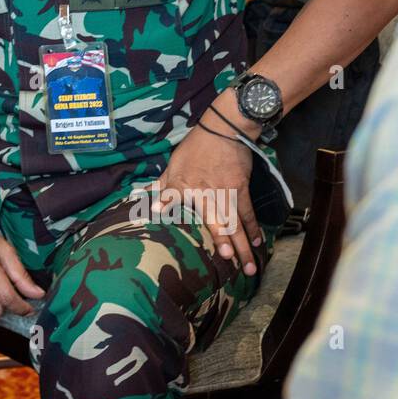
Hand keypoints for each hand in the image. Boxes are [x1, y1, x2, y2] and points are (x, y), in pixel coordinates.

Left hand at [157, 103, 261, 275]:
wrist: (223, 130)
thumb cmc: (195, 149)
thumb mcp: (173, 166)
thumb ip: (160, 186)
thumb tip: (139, 198)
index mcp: (184, 187)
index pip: (183, 208)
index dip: (186, 223)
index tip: (202, 246)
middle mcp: (205, 193)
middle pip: (220, 224)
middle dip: (230, 247)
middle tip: (238, 268)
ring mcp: (226, 192)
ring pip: (236, 223)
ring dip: (245, 245)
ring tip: (251, 266)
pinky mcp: (241, 188)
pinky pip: (247, 212)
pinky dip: (253, 227)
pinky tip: (258, 242)